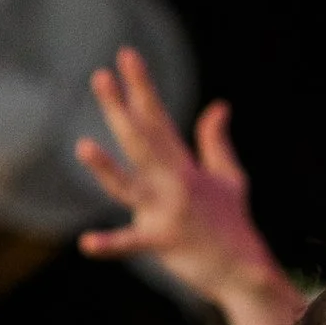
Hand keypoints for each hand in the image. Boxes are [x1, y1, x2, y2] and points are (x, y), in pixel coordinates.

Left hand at [77, 57, 279, 299]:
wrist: (243, 269)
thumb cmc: (232, 224)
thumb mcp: (230, 176)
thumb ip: (216, 141)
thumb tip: (218, 106)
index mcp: (183, 165)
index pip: (157, 118)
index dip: (141, 86)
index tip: (125, 55)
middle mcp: (174, 181)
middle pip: (140, 140)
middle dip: (119, 108)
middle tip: (99, 77)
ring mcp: (167, 210)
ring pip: (130, 185)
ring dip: (106, 167)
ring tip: (81, 146)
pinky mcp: (162, 242)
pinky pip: (131, 243)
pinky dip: (110, 245)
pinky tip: (86, 243)